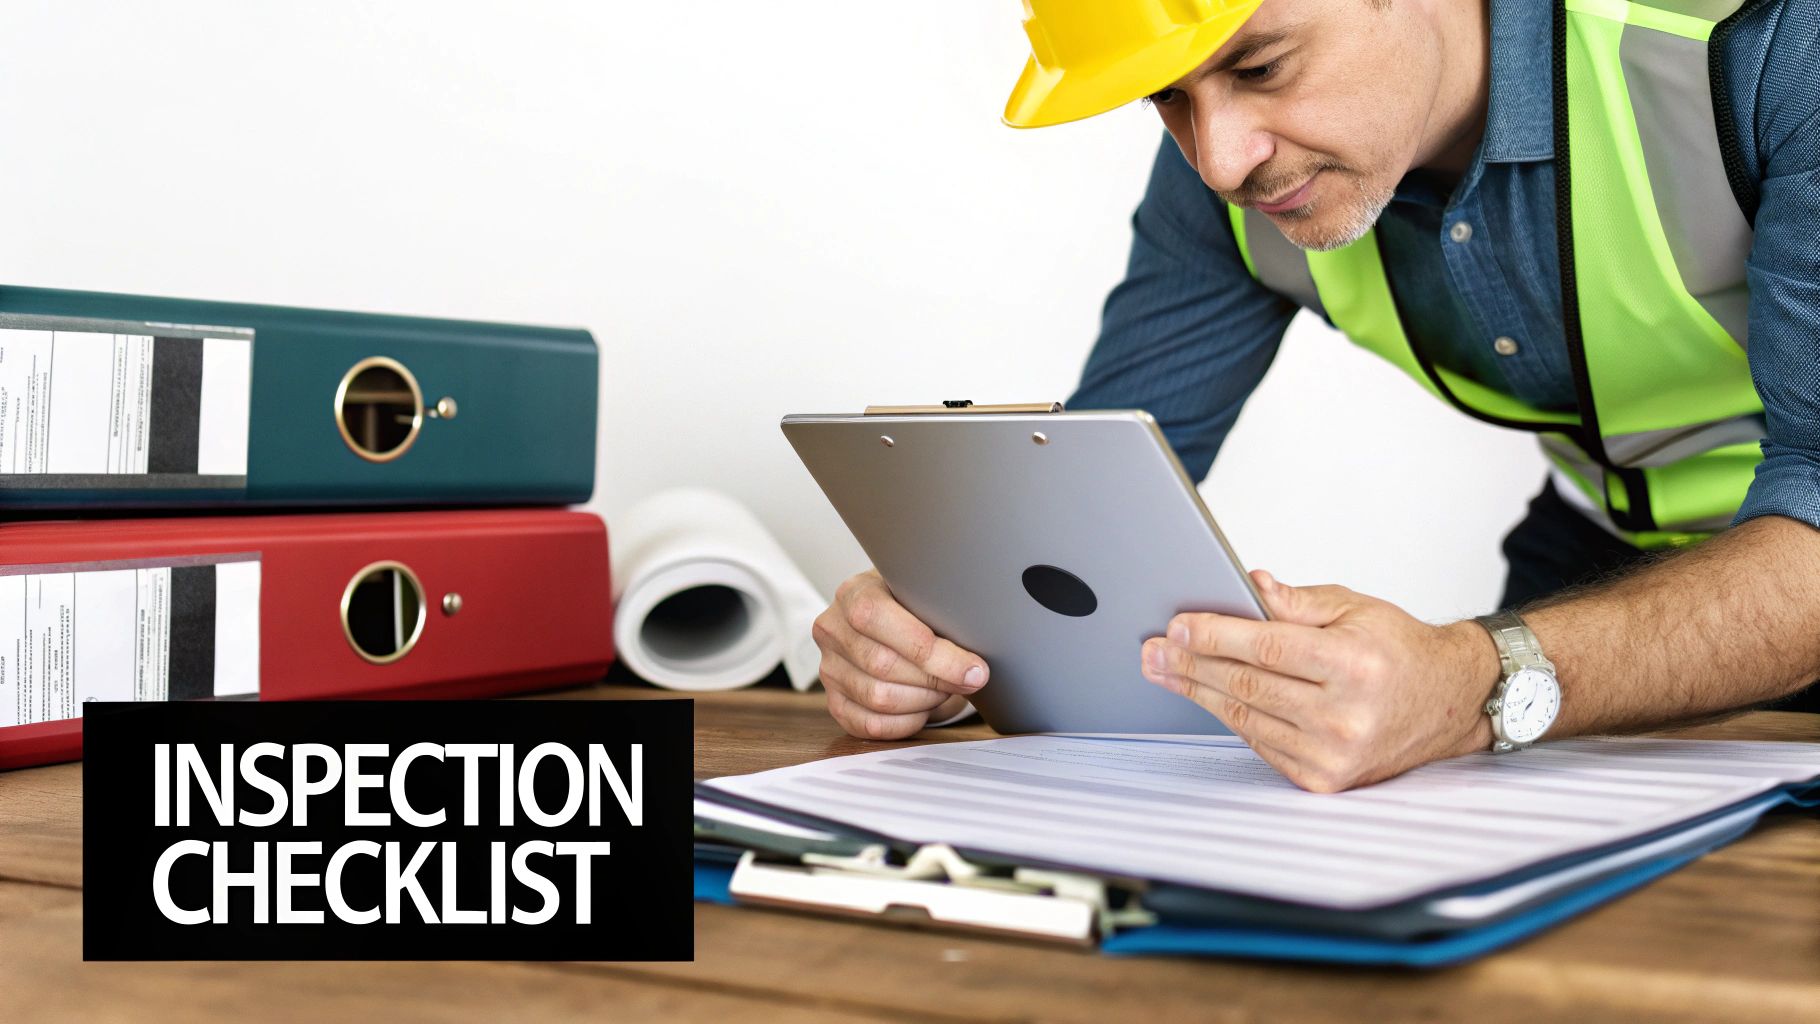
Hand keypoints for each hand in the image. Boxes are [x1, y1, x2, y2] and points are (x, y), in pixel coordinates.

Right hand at [813, 569, 985, 739]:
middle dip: (936, 679)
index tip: (973, 668)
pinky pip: (871, 725)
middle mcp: (832, 629)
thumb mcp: (927, 596)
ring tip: (944, 688)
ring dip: (924, 700)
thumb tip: (977, 658)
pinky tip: (925, 708)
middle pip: (883, 665)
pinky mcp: (835, 702)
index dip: (930, 650)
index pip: (877, 618)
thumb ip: (945, 612)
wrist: (892, 623)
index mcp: (853, 593)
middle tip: (968, 680)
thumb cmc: (916, 610)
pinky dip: (907, 722)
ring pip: (879, 698)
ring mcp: (830, 668)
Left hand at [1139, 570, 1498, 791]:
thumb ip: (1297, 601)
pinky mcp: (1323, 778)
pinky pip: (1260, 742)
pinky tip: (1206, 695)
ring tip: (1165, 670)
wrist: (1448, 702)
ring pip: (1245, 716)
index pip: (1265, 648)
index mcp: (1353, 666)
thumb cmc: (1400, 651)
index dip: (1214, 635)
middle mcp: (1344, 715)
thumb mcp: (1355, 608)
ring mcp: (1333, 753)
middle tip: (1153, 650)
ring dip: (1198, 691)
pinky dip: (1231, 716)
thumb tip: (1246, 586)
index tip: (1176, 625)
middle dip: (1190, 664)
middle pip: (1247, 685)